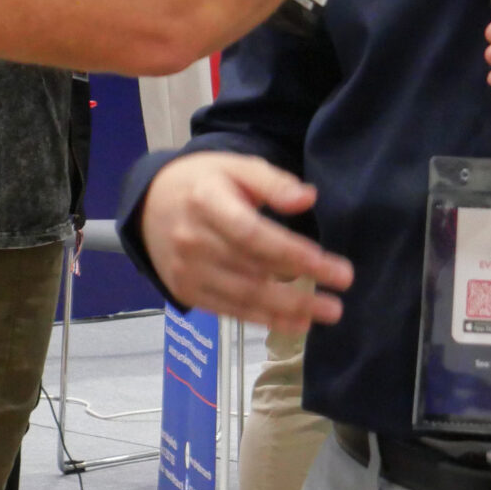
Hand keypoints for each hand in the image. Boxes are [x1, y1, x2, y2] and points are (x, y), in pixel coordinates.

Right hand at [139, 152, 353, 333]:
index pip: (251, 233)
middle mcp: (191, 239)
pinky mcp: (186, 291)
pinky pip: (230, 310)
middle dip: (299, 286)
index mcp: (205, 201)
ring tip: (326, 312)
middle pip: (251, 269)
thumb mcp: (236, 167)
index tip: (326, 262)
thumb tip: (308, 198)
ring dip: (288, 309)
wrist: (150, 204)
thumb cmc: (204, 182)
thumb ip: (273, 182)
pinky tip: (296, 322)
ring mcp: (186, 270)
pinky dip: (265, 319)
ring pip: (243, 296)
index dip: (289, 251)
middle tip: (340, 293)